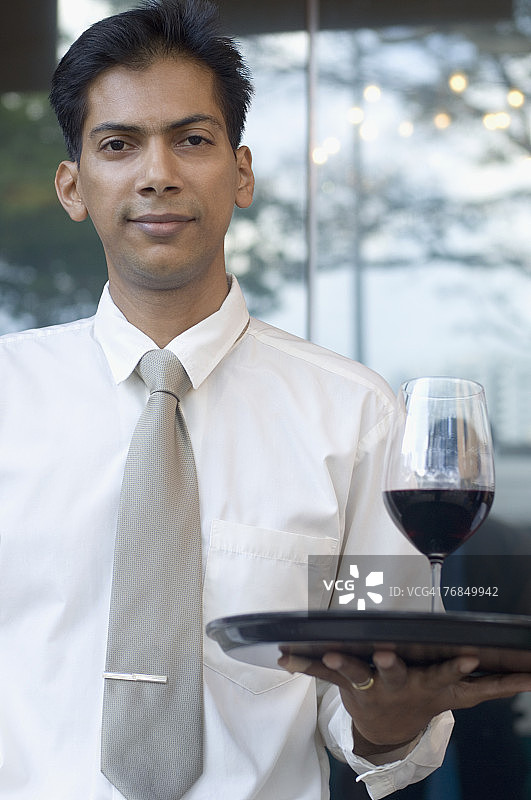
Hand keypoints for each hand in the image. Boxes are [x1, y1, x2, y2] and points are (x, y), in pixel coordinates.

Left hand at [278, 649, 530, 757]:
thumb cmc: (426, 694)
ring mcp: (367, 684)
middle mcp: (395, 683)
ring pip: (353, 670)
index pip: (443, 675)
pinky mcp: (344, 683)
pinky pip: (320, 673)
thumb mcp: (460, 695)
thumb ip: (495, 684)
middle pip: (393, 672)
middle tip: (385, 654)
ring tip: (328, 651)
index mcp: (424, 683)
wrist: (390, 729)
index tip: (466, 656)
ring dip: (341, 662)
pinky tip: (283, 656)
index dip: (455, 667)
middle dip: (389, 663)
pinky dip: (303, 664)